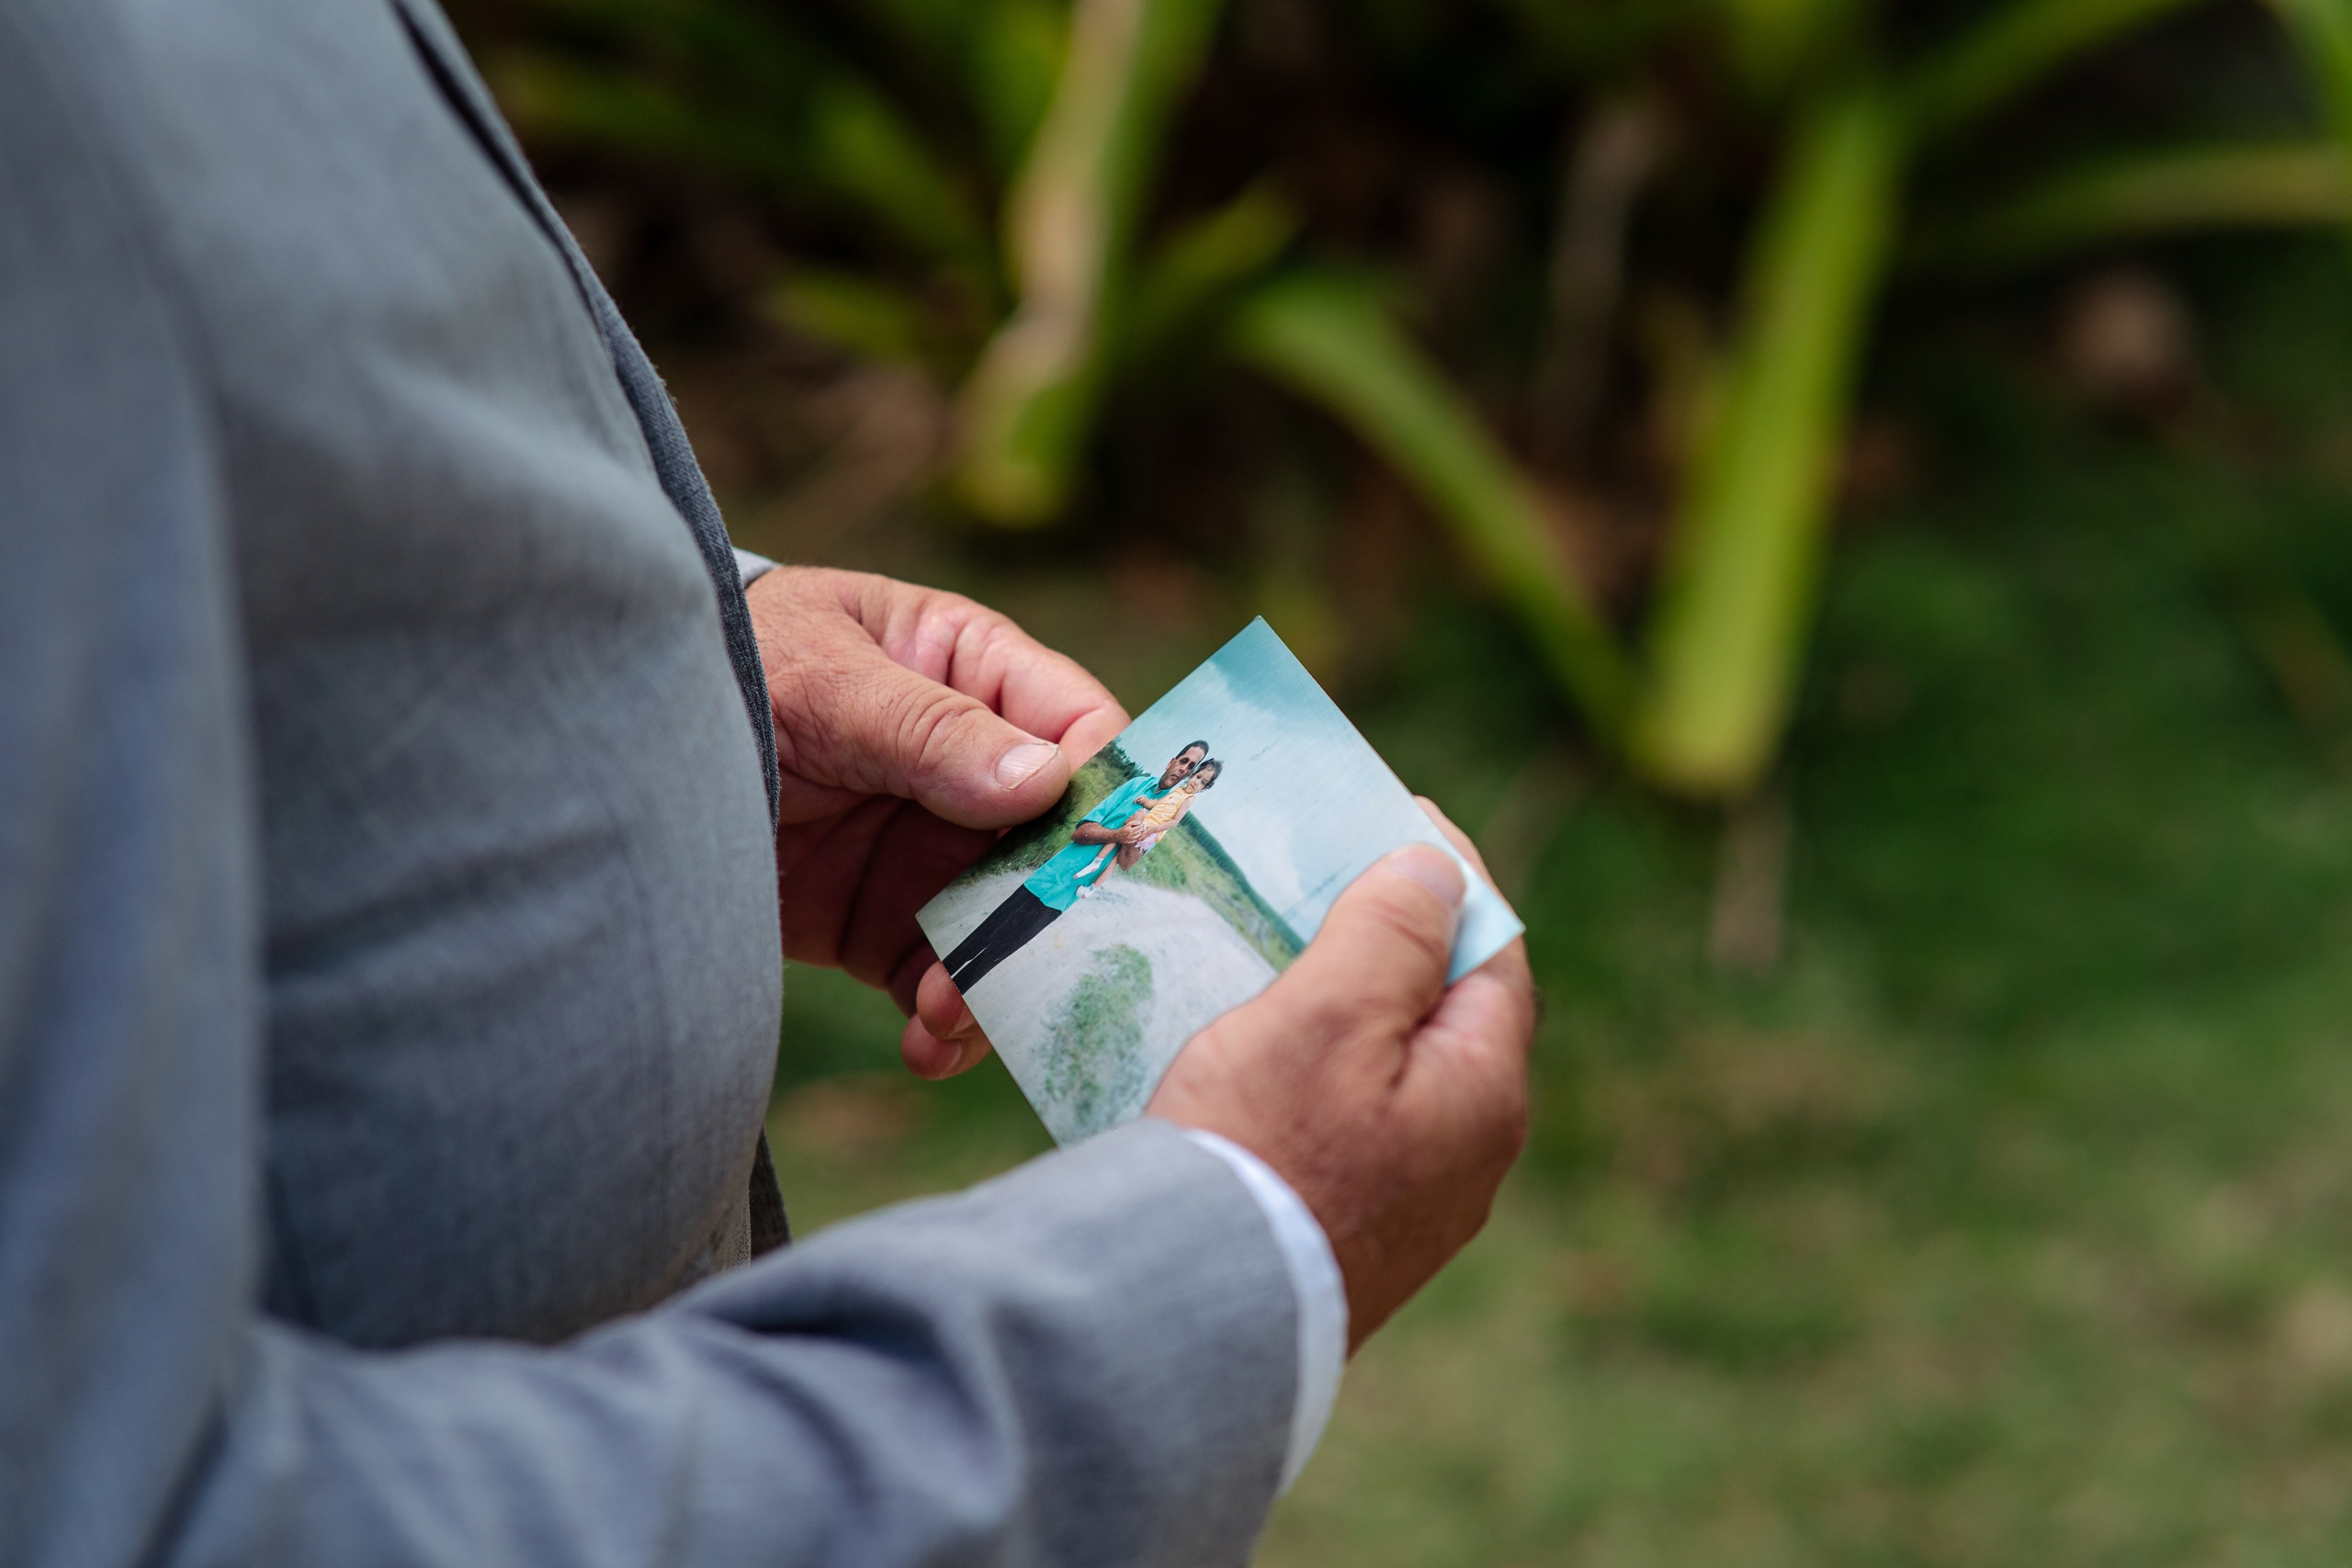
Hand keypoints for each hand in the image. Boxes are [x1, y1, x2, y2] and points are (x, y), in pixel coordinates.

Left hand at [746, 568, 1126, 1030]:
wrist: (606, 754)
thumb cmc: (725, 669)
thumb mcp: (820, 681)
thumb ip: (927, 730)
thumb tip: (1044, 780)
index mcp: (975, 672)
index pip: (1080, 729)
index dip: (1109, 793)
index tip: (1101, 859)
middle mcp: (975, 771)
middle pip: (1060, 848)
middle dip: (1055, 915)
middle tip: (1031, 967)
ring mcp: (933, 855)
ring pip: (1013, 931)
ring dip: (1001, 982)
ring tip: (946, 1013)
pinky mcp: (886, 927)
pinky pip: (947, 983)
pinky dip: (950, 1026)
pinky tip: (925, 1045)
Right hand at [1147, 807, 1533, 1352]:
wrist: (1186, 1316)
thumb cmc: (1262, 1149)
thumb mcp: (1330, 1015)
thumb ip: (1392, 933)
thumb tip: (1437, 868)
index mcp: (1484, 1092)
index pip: (1494, 950)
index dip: (1450, 874)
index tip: (1397, 815)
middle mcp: (1467, 1156)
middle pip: (1443, 1010)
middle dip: (1391, 938)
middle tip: (1323, 876)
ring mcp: (1409, 1204)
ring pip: (1390, 1067)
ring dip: (1345, 1002)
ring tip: (1276, 950)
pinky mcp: (1346, 1232)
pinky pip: (1345, 1121)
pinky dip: (1312, 1066)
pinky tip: (1253, 1049)